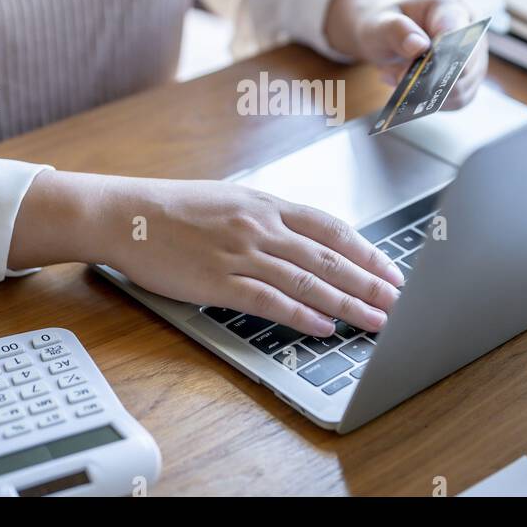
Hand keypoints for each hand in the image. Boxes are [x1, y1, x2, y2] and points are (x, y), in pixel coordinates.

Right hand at [9, 172, 403, 336]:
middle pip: (329, 257)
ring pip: (308, 280)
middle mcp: (261, 227)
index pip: (331, 228)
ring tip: (376, 319)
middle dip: (370, 282)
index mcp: (266, 204)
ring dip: (348, 303)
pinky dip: (302, 315)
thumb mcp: (230, 200)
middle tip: (399, 301)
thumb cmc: (173, 209)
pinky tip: (325, 326)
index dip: (367, 251)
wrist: (126, 214)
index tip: (391, 269)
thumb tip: (302, 237)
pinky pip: (270, 301)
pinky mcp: (220, 281)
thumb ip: (267, 218)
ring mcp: (242, 254)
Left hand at [324, 0, 487, 110]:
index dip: (446, 52)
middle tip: (402, 80)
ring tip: (402, 82)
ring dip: (431, 93)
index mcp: (449, 7)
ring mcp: (473, 58)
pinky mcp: (468, 80)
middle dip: (433, 79)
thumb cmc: (384, 25)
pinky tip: (413, 94)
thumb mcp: (379, 23)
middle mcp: (469, 31)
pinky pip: (458, 100)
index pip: (457, 30)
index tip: (427, 68)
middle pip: (466, 65)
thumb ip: (396, 31)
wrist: (387, 35)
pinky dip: (434, 102)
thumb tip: (418, 46)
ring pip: (463, 88)